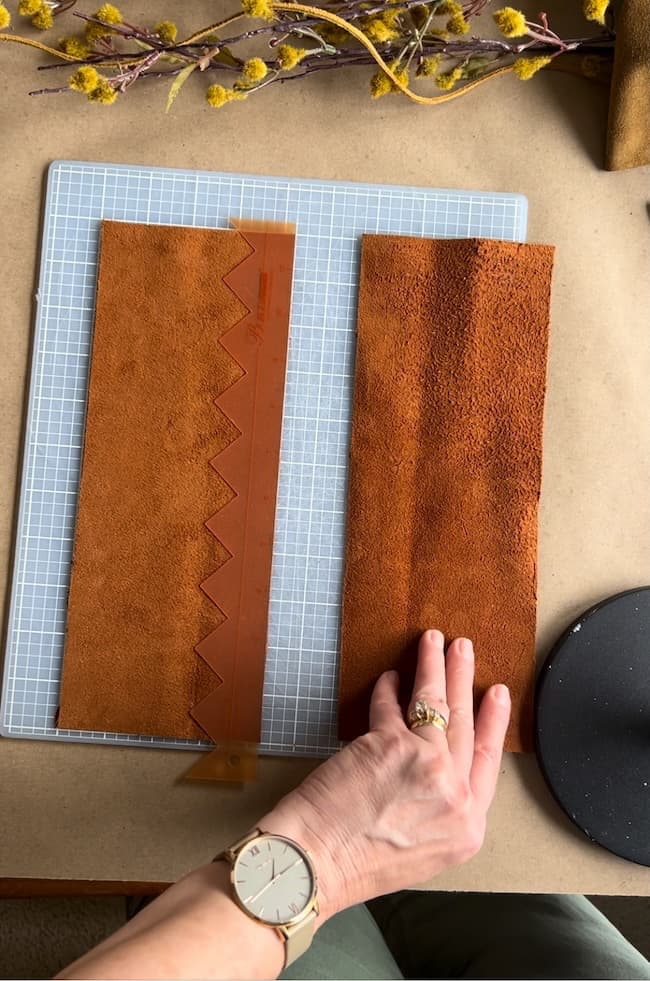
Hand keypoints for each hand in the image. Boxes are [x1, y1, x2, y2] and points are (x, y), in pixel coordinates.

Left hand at [262, 630, 509, 919]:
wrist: (318, 865)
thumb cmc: (358, 863)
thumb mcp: (425, 850)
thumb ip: (442, 808)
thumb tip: (439, 765)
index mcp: (467, 827)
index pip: (488, 760)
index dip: (493, 721)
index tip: (497, 694)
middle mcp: (454, 794)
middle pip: (465, 723)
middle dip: (464, 678)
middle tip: (465, 649)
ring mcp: (426, 765)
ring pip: (435, 702)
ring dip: (434, 665)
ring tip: (434, 642)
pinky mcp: (390, 743)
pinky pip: (391, 705)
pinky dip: (388, 688)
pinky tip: (389, 677)